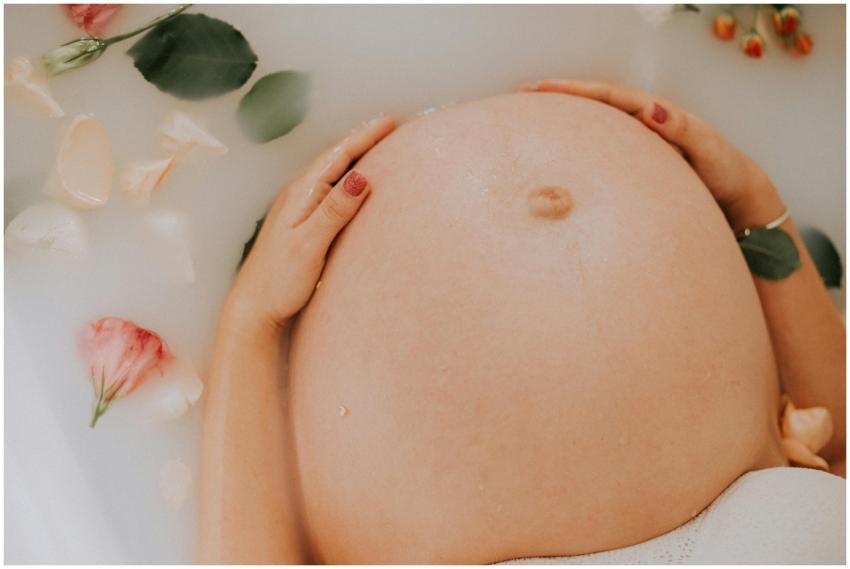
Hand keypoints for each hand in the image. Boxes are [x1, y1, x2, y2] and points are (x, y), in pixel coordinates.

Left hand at [225, 116, 395, 335]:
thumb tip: (361, 176)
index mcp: (302, 195)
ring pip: (331, 174)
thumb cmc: (280, 280)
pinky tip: (353, 186)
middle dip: (362, 141)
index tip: (390, 121)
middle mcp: (298, 196)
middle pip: (334, 159)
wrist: (253, 307)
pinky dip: (346, 179)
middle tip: (389, 127)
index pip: (338, 156)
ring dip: (354, 158)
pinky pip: (328, 191)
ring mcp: (297, 209)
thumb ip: (334, 210)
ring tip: (376, 148)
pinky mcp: (300, 224)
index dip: (365, 137)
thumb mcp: (310, 244)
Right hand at [520, 79, 784, 230]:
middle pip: (595, 103)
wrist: (738, 198)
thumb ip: (683, 130)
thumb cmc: (724, 173)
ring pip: (594, 123)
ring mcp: (637, 142)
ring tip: (532, 116)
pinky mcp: (635, 163)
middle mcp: (644, 123)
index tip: (542, 88)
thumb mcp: (709, 150)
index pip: (609, 96)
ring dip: (565, 117)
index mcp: (657, 115)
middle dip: (560, 96)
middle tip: (523, 94)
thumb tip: (653, 109)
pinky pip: (600, 146)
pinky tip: (558, 151)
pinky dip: (577, 142)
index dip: (575, 90)